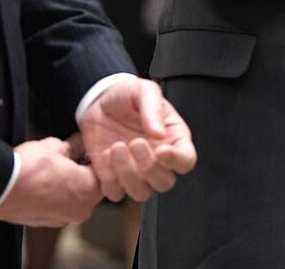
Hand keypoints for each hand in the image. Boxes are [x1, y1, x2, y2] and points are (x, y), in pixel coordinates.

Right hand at [0, 137, 100, 227]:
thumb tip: (79, 143)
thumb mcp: (55, 146)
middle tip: (70, 155)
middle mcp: (80, 210)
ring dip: (69, 184)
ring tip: (53, 167)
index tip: (87, 149)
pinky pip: (58, 206)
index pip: (103, 172)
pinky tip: (43, 181)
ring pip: (74, 197)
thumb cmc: (28, 169)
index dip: (94, 157)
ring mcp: (62, 219)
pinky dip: (55, 195)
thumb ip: (74, 146)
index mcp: (89, 191)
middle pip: (90, 186)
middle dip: (82, 171)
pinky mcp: (45, 223)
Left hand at [78, 78, 196, 201]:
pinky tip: (104, 154)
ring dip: (128, 175)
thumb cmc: (128, 95)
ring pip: (141, 193)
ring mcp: (136, 172)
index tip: (161, 150)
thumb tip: (159, 133)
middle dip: (149, 167)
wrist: (98, 100)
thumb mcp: (143, 90)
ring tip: (116, 147)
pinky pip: (115, 192)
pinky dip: (109, 179)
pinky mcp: (114, 178)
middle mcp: (158, 160)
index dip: (177, 160)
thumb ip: (153, 108)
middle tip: (135, 143)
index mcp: (173, 139)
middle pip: (165, 182)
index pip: (186, 160)